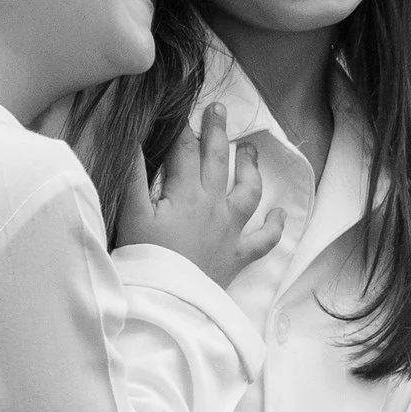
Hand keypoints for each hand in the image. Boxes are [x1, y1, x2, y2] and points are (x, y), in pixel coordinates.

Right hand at [117, 105, 282, 291]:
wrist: (165, 302)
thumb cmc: (144, 259)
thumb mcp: (132, 214)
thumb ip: (133, 175)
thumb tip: (133, 140)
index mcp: (186, 193)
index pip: (184, 151)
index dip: (181, 129)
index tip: (180, 111)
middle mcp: (214, 205)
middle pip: (218, 160)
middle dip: (217, 132)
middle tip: (219, 109)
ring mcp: (230, 230)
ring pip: (248, 191)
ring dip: (250, 167)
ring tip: (250, 149)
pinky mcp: (237, 256)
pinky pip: (263, 239)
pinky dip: (274, 226)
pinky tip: (278, 214)